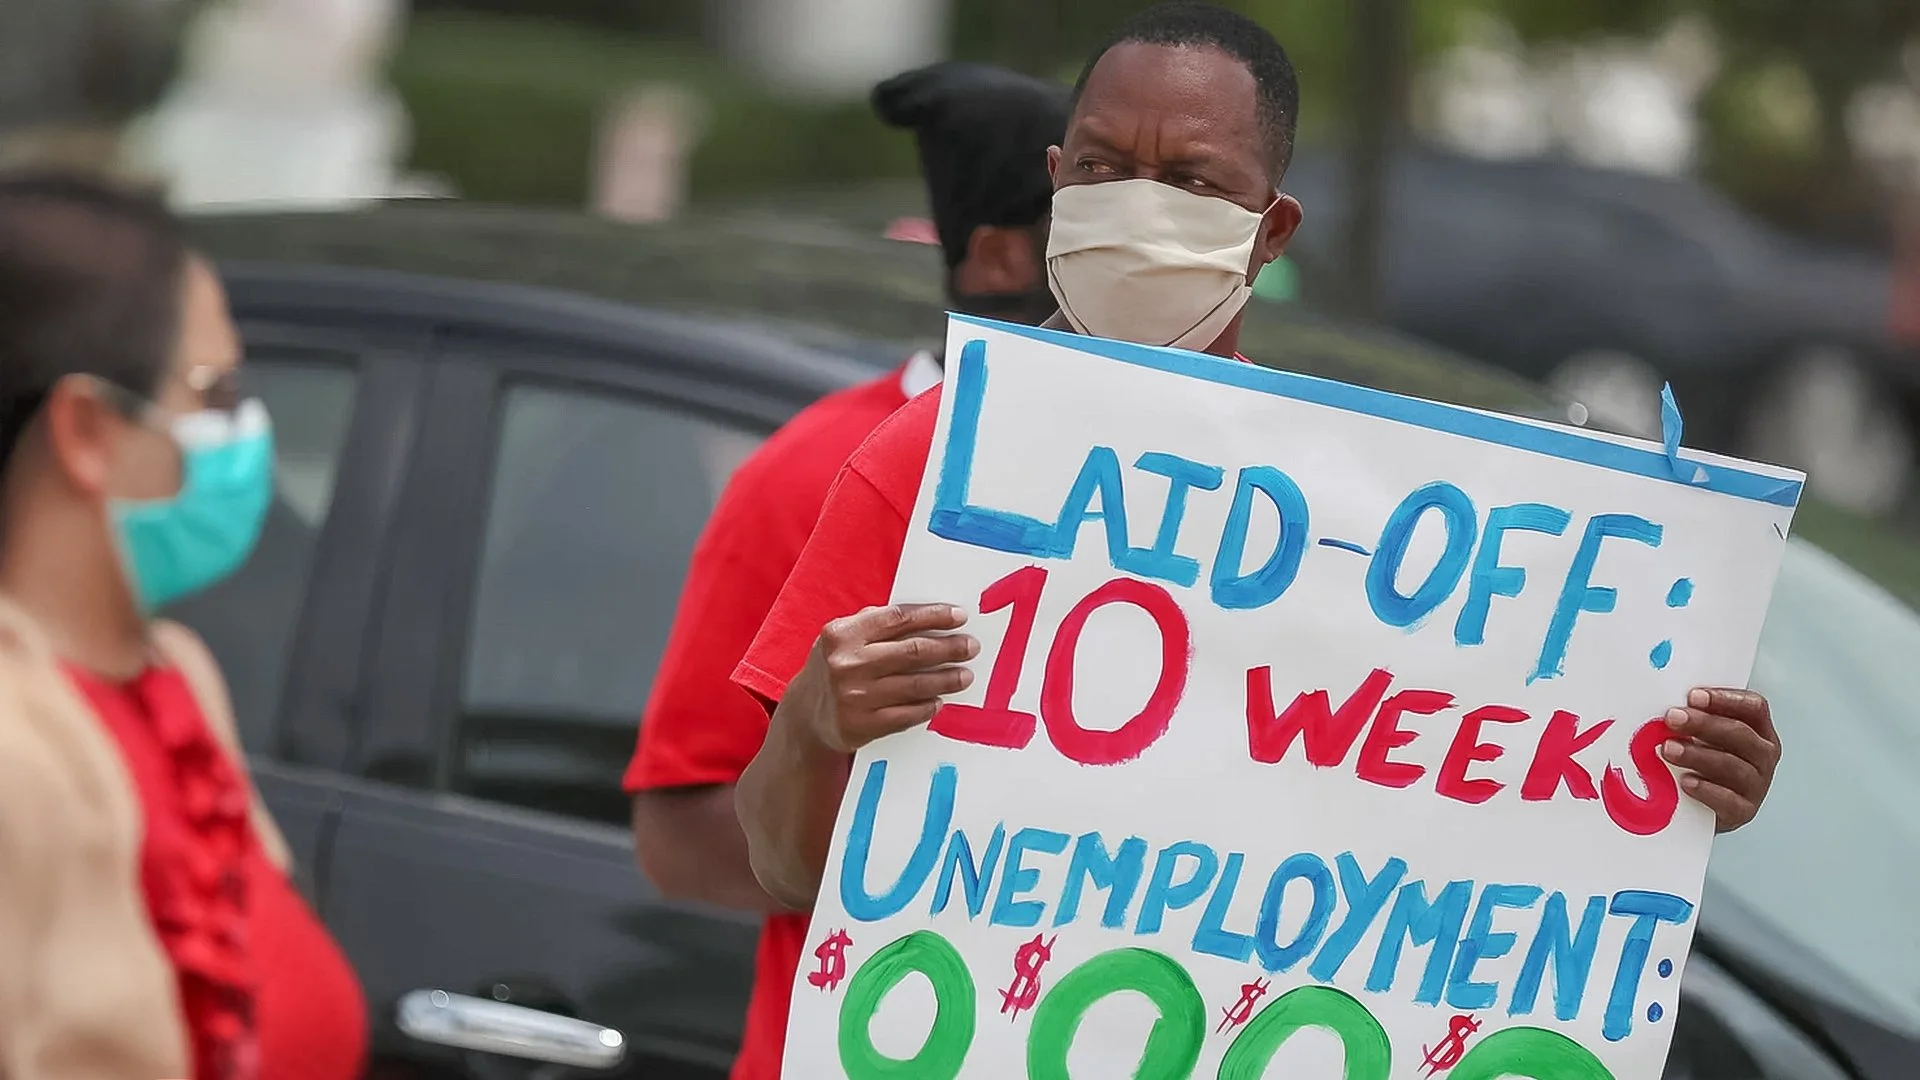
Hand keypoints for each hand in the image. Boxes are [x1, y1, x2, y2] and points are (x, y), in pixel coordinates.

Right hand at [802, 603, 978, 752]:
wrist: (805, 714)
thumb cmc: (835, 667)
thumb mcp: (844, 638)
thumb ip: (878, 625)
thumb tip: (932, 619)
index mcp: (842, 634)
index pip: (898, 618)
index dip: (933, 615)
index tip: (959, 616)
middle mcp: (846, 664)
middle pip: (911, 652)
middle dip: (948, 648)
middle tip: (971, 647)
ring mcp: (852, 697)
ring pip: (913, 685)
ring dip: (946, 680)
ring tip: (964, 676)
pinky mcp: (860, 726)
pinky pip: (905, 715)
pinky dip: (927, 707)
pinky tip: (939, 701)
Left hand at [1661, 688, 1779, 833]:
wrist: (1703, 809)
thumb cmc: (1702, 763)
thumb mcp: (1702, 736)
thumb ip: (1693, 719)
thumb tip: (1666, 704)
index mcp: (1759, 730)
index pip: (1753, 707)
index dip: (1725, 699)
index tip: (1693, 696)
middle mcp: (1764, 756)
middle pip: (1740, 734)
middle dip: (1704, 724)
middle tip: (1672, 718)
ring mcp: (1757, 785)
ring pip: (1732, 765)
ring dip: (1698, 755)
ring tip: (1668, 748)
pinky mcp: (1744, 812)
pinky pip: (1728, 800)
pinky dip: (1706, 790)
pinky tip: (1685, 782)